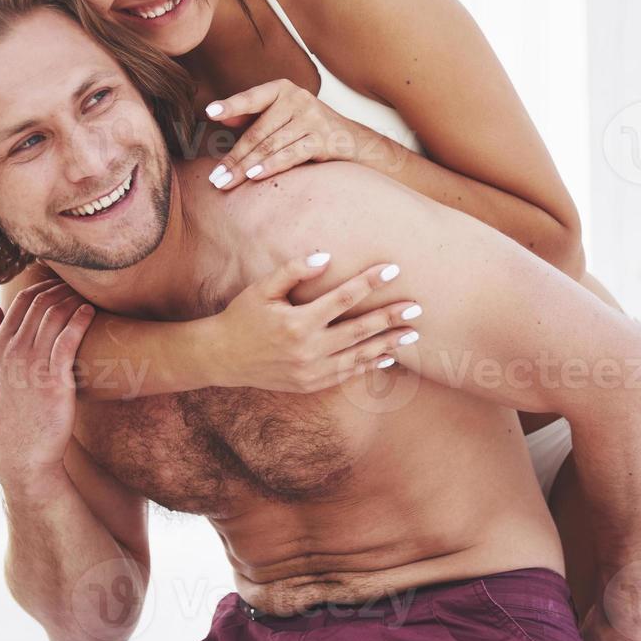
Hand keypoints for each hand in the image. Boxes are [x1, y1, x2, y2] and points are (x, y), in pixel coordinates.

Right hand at [0, 279, 94, 485]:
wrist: (23, 452)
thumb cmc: (11, 412)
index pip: (20, 303)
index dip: (42, 286)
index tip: (61, 281)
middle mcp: (12, 353)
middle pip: (39, 305)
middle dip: (61, 289)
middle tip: (81, 284)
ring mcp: (31, 366)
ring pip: (53, 318)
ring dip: (72, 301)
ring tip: (89, 295)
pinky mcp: (53, 380)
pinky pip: (67, 340)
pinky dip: (80, 321)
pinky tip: (90, 313)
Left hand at [203, 78, 378, 188]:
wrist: (353, 142)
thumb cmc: (308, 129)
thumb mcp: (281, 117)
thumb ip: (253, 116)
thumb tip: (222, 118)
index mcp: (282, 89)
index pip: (251, 98)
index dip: (231, 105)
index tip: (210, 112)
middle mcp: (297, 99)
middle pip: (258, 131)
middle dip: (234, 157)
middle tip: (215, 178)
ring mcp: (312, 118)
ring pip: (271, 144)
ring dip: (246, 166)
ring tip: (228, 182)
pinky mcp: (324, 138)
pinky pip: (292, 154)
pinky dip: (272, 166)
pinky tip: (256, 176)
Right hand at [209, 252, 421, 391]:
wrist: (222, 358)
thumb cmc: (243, 316)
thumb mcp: (262, 288)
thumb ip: (293, 270)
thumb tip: (325, 255)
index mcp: (297, 323)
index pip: (343, 298)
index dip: (369, 282)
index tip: (393, 269)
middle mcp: (308, 350)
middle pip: (359, 330)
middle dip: (390, 318)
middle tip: (417, 307)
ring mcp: (311, 372)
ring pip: (358, 356)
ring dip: (387, 344)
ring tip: (413, 333)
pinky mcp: (310, 385)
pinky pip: (346, 374)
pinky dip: (369, 365)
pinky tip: (388, 356)